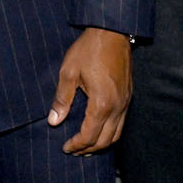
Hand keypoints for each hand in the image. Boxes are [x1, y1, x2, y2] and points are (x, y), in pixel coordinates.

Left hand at [47, 27, 131, 154]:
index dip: (77, 145)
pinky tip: (100, 129)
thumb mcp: (69, 72)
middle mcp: (117, 107)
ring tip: (87, 146)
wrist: (112, 32)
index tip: (65, 147)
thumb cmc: (89, 50)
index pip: (89, 136)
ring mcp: (125, 102)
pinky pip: (122, 122)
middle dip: (89, 149)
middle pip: (105, 141)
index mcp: (101, 104)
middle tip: (74, 151)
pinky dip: (111, 132)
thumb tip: (53, 121)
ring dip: (102, 144)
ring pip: (117, 134)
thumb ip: (62, 99)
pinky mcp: (128, 96)